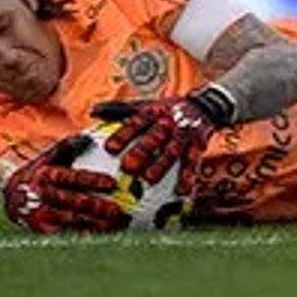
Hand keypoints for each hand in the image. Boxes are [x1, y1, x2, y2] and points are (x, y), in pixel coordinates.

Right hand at [1, 134, 126, 235]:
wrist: (11, 197)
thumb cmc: (38, 172)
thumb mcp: (47, 157)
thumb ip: (67, 147)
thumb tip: (89, 137)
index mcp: (46, 175)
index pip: (72, 177)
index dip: (92, 180)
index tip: (112, 183)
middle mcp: (44, 195)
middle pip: (74, 202)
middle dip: (97, 207)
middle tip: (118, 210)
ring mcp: (42, 214)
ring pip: (72, 221)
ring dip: (94, 224)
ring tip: (115, 224)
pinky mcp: (42, 229)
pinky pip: (66, 233)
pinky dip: (84, 234)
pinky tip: (102, 235)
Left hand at [91, 95, 218, 184]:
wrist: (203, 105)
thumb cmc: (167, 109)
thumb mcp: (146, 104)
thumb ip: (120, 110)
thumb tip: (93, 112)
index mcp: (152, 112)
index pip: (135, 123)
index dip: (122, 135)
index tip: (109, 149)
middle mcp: (167, 122)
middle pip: (153, 137)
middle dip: (141, 152)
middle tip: (127, 168)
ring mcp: (183, 134)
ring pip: (171, 151)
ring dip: (161, 165)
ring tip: (150, 180)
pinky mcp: (198, 144)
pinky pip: (193, 162)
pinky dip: (188, 176)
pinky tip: (182, 191)